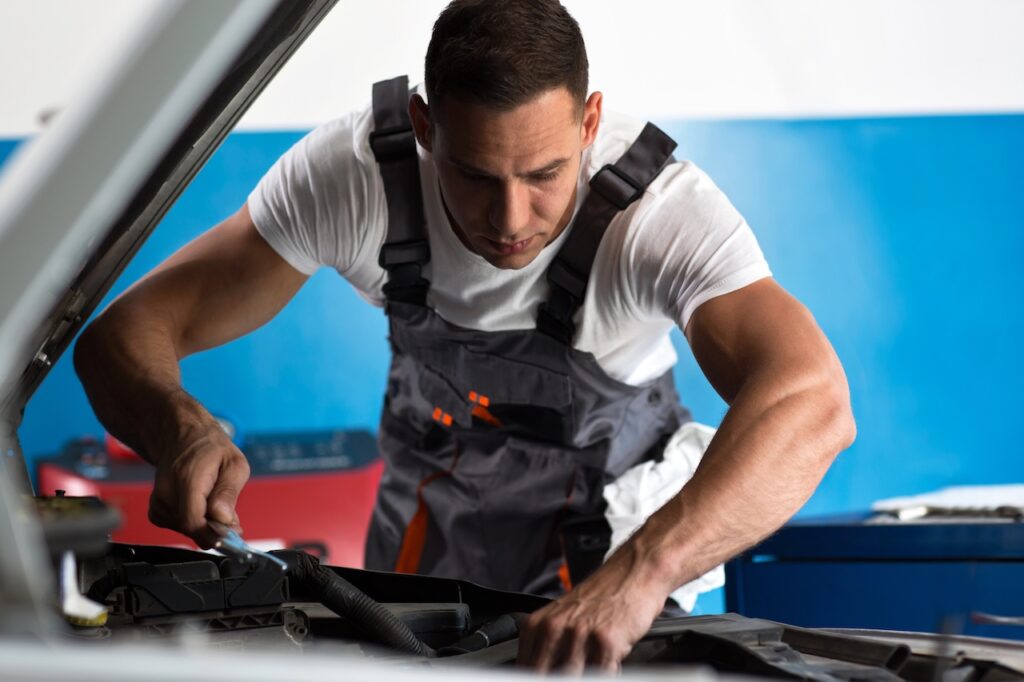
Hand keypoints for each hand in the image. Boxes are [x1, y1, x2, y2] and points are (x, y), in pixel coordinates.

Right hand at [147, 423, 249, 548]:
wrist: (183, 436)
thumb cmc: (210, 448)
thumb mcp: (234, 465)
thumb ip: (228, 494)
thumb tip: (225, 520)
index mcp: (187, 478)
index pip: (193, 521)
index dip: (213, 534)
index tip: (231, 533)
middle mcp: (167, 491)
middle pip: (190, 528)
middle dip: (213, 528)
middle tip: (228, 514)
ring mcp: (158, 501)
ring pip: (185, 530)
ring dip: (204, 524)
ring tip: (212, 500)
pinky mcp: (156, 509)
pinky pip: (177, 527)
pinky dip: (192, 522)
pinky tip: (199, 505)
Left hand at [516, 544, 670, 673]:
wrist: (632, 574)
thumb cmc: (599, 599)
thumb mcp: (561, 620)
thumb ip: (545, 649)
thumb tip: (540, 672)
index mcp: (536, 626)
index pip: (526, 669)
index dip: (539, 676)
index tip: (549, 674)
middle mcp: (553, 629)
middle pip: (546, 675)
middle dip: (559, 676)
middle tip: (577, 667)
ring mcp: (578, 636)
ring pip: (572, 678)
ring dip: (587, 675)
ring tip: (595, 661)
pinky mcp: (606, 643)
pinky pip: (602, 676)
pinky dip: (608, 673)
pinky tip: (611, 662)